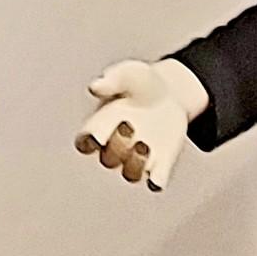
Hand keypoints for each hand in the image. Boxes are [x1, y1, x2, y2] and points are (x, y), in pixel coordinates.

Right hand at [74, 58, 201, 190]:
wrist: (171, 92)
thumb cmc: (140, 83)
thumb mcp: (129, 74)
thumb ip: (113, 80)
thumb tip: (96, 86)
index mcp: (101, 125)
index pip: (85, 143)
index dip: (88, 142)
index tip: (98, 134)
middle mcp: (116, 146)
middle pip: (109, 158)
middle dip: (118, 146)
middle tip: (130, 125)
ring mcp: (137, 156)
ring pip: (130, 173)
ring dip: (135, 165)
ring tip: (145, 146)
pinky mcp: (160, 161)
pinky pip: (155, 179)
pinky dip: (156, 181)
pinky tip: (157, 179)